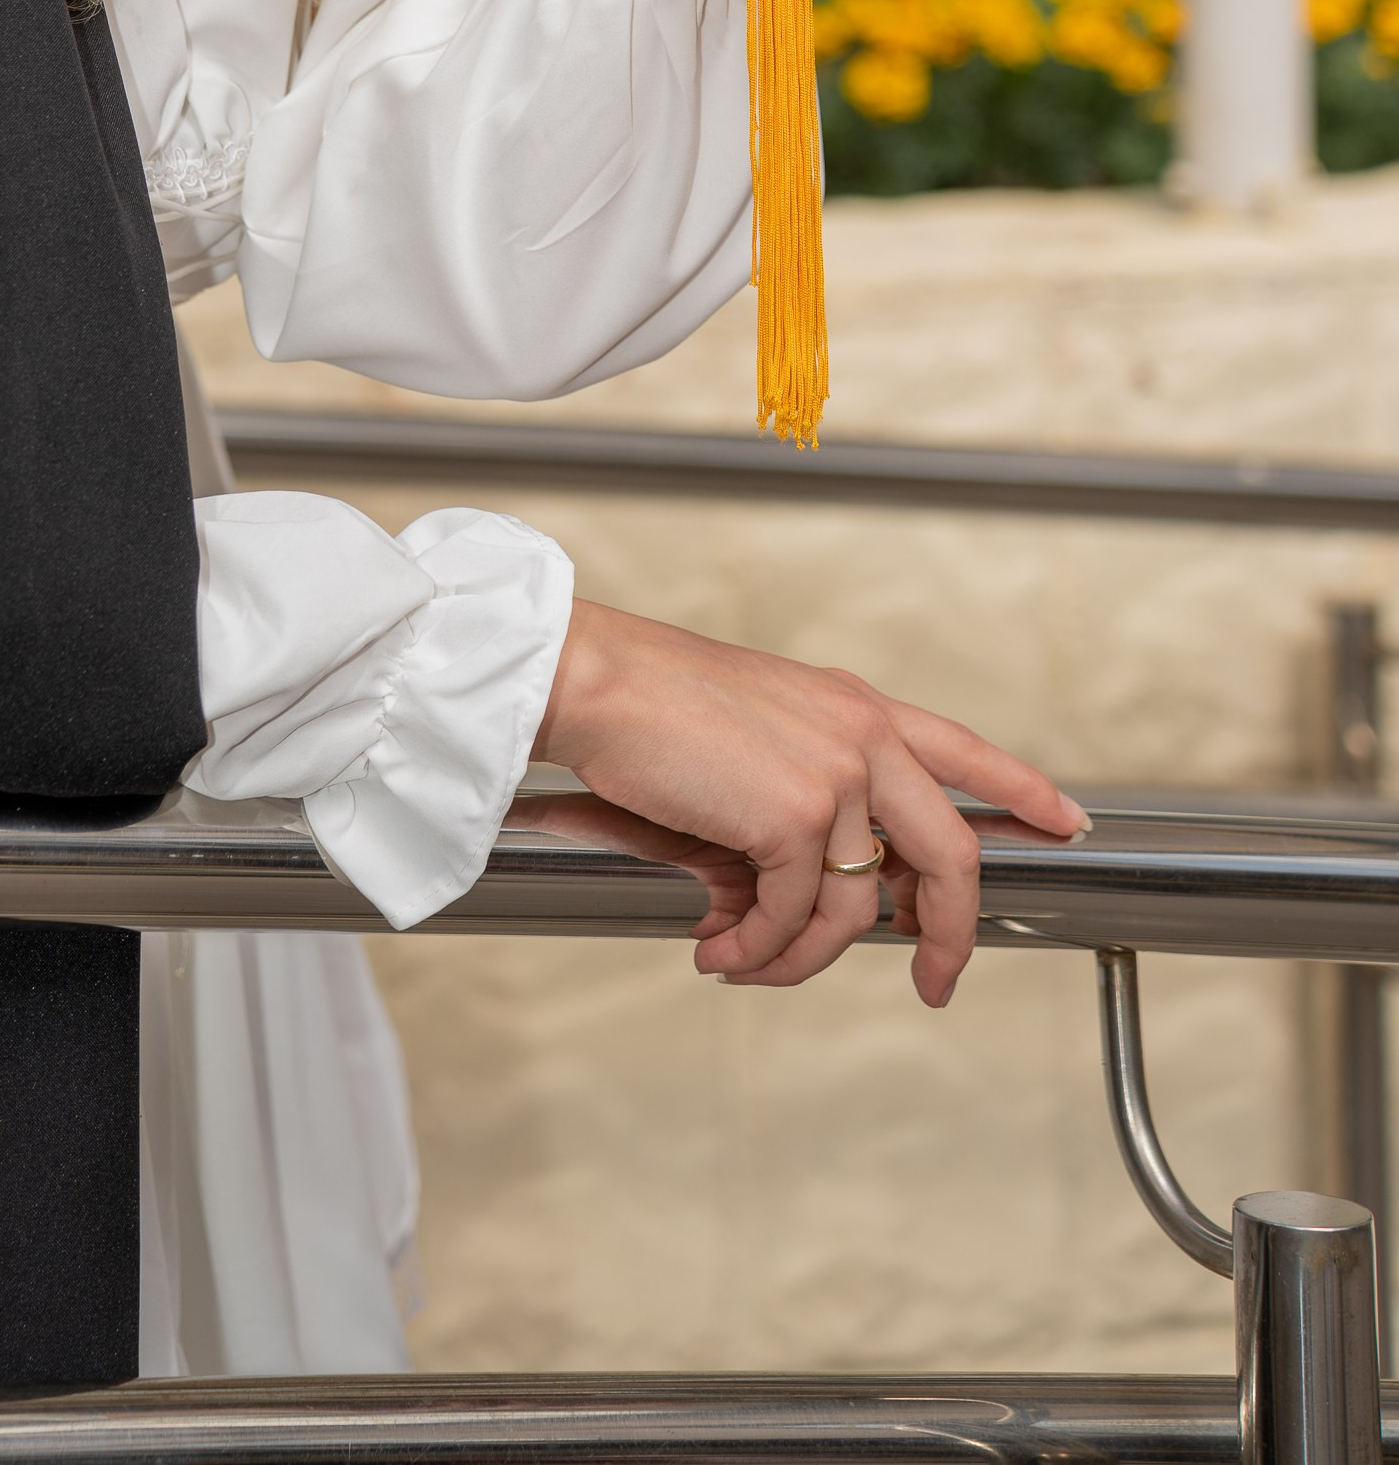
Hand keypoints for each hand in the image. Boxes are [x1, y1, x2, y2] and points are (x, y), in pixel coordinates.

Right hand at [532, 598, 1086, 1007]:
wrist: (596, 679)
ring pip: (856, 907)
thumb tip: (823, 871)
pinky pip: (792, 916)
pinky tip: (719, 948)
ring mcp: (837, 774)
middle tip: (935, 983)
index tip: (1067, 822)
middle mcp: (863, 734)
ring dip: (800, 957)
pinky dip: (756, 948)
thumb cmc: (653, 698)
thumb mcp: (760, 719)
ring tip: (745, 962)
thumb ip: (811, 775)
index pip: (966, 749)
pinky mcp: (794, 816)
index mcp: (857, 705)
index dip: (1024, 790)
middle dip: (950, 936)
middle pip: (953, 855)